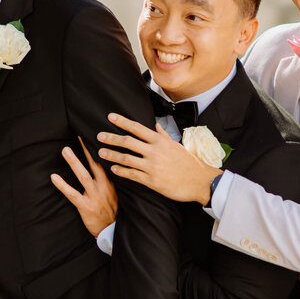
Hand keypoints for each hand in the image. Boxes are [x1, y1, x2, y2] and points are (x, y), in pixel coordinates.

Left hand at [51, 137, 116, 236]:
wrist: (114, 231)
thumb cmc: (114, 211)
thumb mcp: (117, 193)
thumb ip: (110, 179)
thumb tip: (105, 164)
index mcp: (112, 183)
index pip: (105, 161)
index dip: (99, 148)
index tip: (95, 134)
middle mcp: (104, 187)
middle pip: (95, 164)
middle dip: (87, 149)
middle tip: (78, 134)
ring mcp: (94, 196)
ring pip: (83, 176)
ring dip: (74, 162)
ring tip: (65, 150)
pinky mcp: (85, 206)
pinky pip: (72, 194)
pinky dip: (62, 185)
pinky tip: (54, 177)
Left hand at [97, 113, 217, 204]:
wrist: (200, 181)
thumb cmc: (189, 163)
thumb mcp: (176, 145)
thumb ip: (163, 135)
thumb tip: (155, 125)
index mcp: (160, 141)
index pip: (137, 128)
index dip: (122, 122)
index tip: (110, 117)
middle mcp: (155, 151)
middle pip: (128, 142)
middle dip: (112, 138)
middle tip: (99, 136)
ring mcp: (152, 166)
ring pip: (127, 158)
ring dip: (112, 155)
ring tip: (101, 152)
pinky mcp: (152, 181)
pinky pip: (132, 174)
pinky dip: (121, 171)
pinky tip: (113, 168)